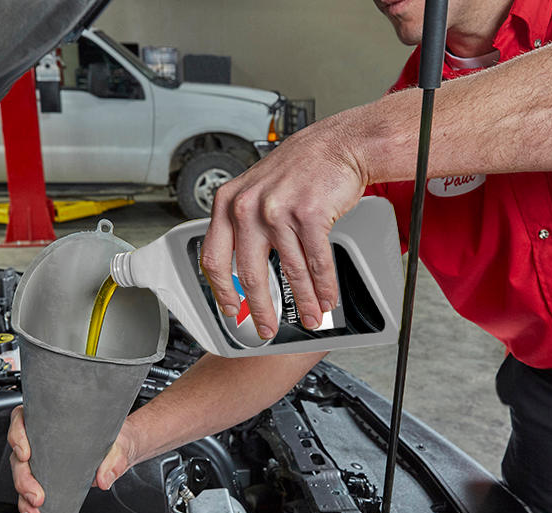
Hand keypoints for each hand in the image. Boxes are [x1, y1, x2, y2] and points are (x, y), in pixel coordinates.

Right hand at [7, 405, 137, 512]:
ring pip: (21, 479)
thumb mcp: (119, 447)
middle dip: (23, 480)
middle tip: (37, 497)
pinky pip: (29, 496)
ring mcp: (42, 463)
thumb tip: (103, 479)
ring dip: (24, 500)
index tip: (25, 454)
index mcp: (52, 423)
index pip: (22, 421)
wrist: (121, 451)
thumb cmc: (114, 440)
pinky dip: (27, 511)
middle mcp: (42, 442)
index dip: (17, 436)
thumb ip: (114, 460)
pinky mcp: (47, 481)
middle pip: (19, 458)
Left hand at [201, 118, 365, 338]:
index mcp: (229, 202)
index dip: (221, 291)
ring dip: (302, 301)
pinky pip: (316, 262)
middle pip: (248, 274)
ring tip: (310, 317)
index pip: (214, 258)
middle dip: (260, 308)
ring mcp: (278, 210)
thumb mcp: (257, 189)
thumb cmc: (301, 167)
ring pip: (288, 272)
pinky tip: (326, 298)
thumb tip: (241, 264)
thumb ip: (244, 222)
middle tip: (266, 327)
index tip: (230, 309)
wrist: (338, 145)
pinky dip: (323, 286)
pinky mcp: (309, 215)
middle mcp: (248, 206)